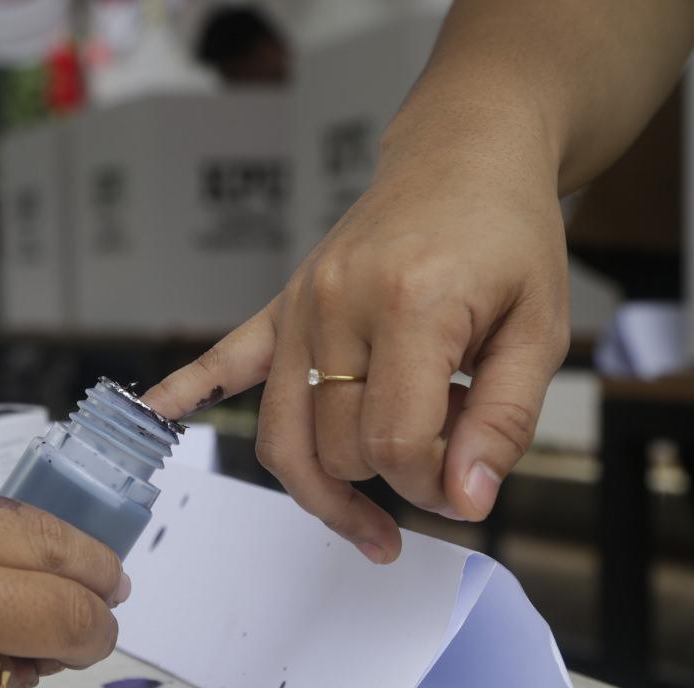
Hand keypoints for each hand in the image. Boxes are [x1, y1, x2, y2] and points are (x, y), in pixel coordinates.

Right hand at [145, 141, 568, 562]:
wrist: (463, 157)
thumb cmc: (507, 238)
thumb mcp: (541, 331)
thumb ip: (504, 421)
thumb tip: (465, 501)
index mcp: (410, 305)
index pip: (393, 443)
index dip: (432, 487)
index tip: (467, 484)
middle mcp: (338, 305)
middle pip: (336, 449)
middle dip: (395, 479)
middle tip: (446, 455)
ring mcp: (301, 306)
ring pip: (284, 436)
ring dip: (323, 491)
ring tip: (369, 524)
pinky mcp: (283, 307)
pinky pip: (224, 361)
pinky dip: (186, 394)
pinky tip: (152, 417)